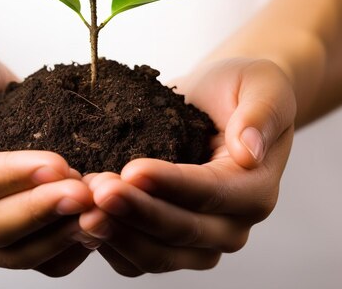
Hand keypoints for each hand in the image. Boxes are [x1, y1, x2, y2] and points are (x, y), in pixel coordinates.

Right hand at [0, 37, 92, 275]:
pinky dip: (68, 249)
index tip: (56, 162)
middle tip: (86, 191)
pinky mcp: (5, 241)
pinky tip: (98, 226)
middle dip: (42, 210)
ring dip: (60, 235)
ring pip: (16, 254)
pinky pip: (37, 261)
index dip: (11, 176)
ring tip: (100, 209)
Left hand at [79, 58, 295, 275]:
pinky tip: (79, 218)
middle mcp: (230, 225)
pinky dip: (108, 242)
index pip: (210, 194)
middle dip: (136, 212)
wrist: (216, 100)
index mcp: (254, 190)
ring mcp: (198, 240)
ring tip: (81, 207)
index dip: (170, 185)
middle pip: (180, 231)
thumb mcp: (261, 86)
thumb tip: (249, 150)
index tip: (132, 169)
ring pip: (156, 254)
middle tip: (97, 190)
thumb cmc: (239, 89)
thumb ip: (260, 114)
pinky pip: (136, 257)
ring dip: (117, 232)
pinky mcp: (168, 242)